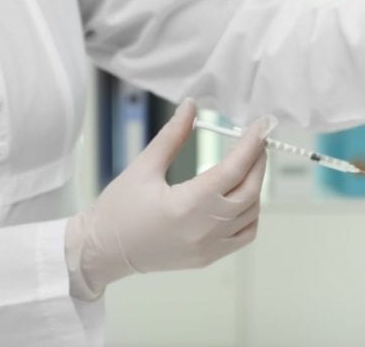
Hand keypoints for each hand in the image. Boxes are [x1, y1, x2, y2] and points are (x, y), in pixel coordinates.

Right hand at [65, 99, 272, 298]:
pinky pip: (244, 235)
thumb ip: (172, 136)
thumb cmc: (118, 210)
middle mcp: (203, 229)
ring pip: (251, 212)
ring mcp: (209, 247)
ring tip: (247, 163)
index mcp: (186, 205)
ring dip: (255, 185)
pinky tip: (241, 196)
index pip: (233, 169)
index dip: (252, 144)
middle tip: (257, 139)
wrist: (102, 253)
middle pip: (250, 191)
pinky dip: (251, 213)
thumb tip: (191, 106)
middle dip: (258, 161)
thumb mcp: (143, 167)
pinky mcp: (208, 257)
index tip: (263, 125)